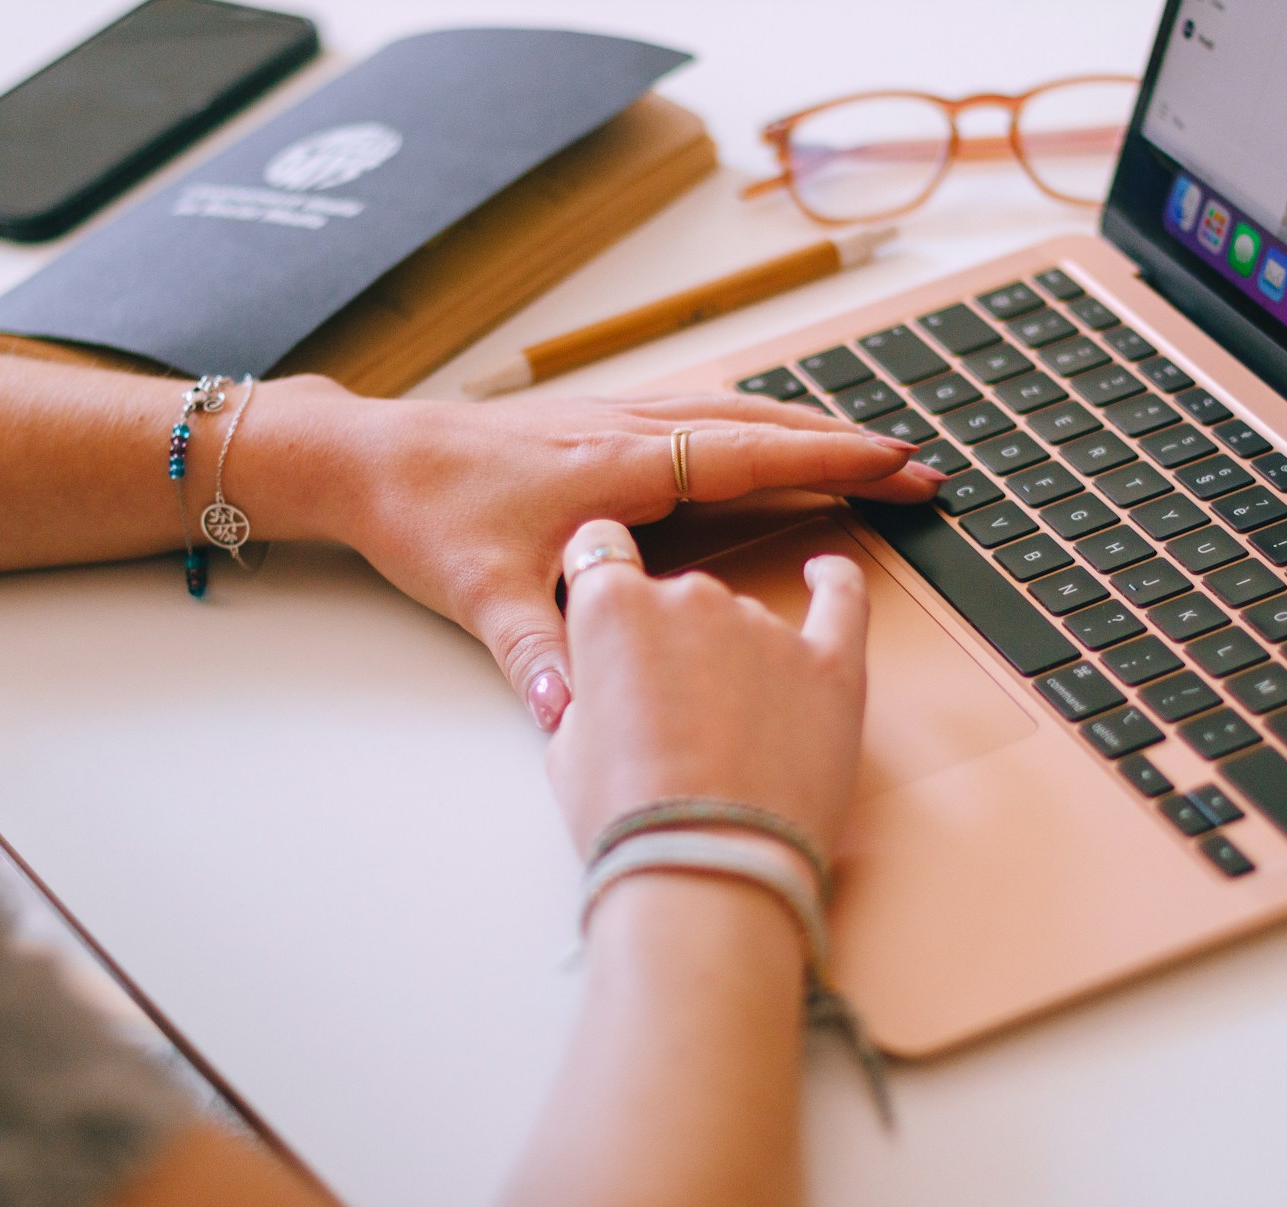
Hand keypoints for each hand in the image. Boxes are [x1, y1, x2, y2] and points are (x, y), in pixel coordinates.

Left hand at [284, 382, 933, 730]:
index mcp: (622, 465)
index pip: (755, 454)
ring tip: (865, 447)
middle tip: (917, 465)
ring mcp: (614, 415)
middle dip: (847, 441)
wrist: (369, 458)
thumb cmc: (428, 516)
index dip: (836, 460)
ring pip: (734, 407)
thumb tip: (580, 720)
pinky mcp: (595, 419)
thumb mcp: (483, 596)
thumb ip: (541, 659)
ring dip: (806, 423)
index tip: (903, 467)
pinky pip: (700, 408)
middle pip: (764, 421)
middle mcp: (629, 427)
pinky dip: (754, 418)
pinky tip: (764, 434)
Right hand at [545, 519, 869, 858]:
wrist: (706, 872)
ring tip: (729, 742)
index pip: (601, 549)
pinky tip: (824, 575)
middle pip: (678, 598)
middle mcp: (692, 597)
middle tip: (670, 725)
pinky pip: (842, 599)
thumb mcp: (567, 747)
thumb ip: (592, 688)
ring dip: (737, 661)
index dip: (600, 581)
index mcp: (616, 607)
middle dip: (672, 648)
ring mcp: (766, 628)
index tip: (609, 609)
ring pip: (745, 620)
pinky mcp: (831, 664)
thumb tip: (611, 685)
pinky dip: (835, 583)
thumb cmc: (630, 820)